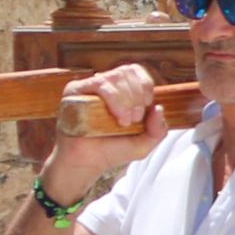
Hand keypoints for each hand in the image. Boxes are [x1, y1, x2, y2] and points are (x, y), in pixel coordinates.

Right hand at [41, 63, 169, 194]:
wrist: (88, 163)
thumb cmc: (112, 151)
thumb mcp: (144, 144)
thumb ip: (158, 129)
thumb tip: (159, 108)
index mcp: (120, 90)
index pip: (135, 71)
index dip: (145, 85)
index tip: (145, 109)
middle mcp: (105, 85)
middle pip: (127, 71)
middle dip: (137, 95)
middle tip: (134, 119)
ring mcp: (89, 87)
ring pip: (115, 76)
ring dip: (126, 100)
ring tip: (124, 121)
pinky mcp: (74, 91)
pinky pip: (99, 84)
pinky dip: (114, 99)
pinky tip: (116, 116)